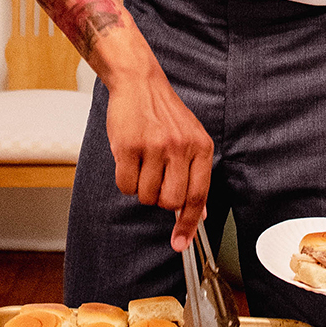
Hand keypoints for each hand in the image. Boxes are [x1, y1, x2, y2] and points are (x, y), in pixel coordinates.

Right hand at [104, 70, 214, 249]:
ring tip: (141, 163)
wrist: (139, 83)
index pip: (198, 196)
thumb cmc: (164, 114)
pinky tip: (128, 160)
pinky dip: (125, 180)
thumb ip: (196, 175)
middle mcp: (180, 147)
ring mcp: (154, 146)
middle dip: (160, 200)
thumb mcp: (191, 140)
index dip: (188, 224)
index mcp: (201, 147)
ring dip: (141, 187)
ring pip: (146, 196)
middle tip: (155, 181)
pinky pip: (125, 185)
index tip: (179, 244)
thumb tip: (200, 213)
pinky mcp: (129, 146)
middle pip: (170, 202)